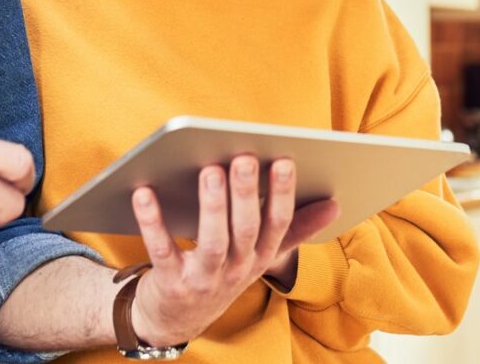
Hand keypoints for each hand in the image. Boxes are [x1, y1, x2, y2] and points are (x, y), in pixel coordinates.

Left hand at [126, 157, 340, 347]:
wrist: (176, 321)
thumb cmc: (221, 275)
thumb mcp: (260, 256)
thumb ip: (296, 229)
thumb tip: (334, 205)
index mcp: (260, 258)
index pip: (278, 224)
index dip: (282, 194)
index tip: (284, 161)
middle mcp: (237, 270)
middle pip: (246, 230)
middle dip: (247, 193)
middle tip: (244, 158)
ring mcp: (204, 280)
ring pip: (213, 242)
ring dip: (212, 206)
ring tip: (210, 171)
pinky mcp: (171, 284)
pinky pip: (162, 250)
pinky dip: (153, 221)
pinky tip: (145, 193)